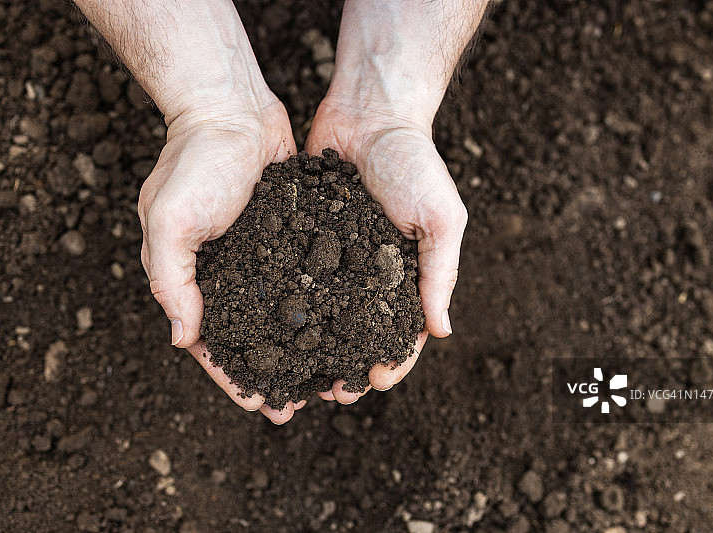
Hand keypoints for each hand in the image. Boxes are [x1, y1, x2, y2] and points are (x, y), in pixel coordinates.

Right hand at [137, 99, 300, 421]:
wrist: (231, 108)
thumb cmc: (194, 162)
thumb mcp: (169, 219)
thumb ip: (171, 279)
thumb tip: (183, 338)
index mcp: (194, 278)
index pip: (211, 342)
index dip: (232, 377)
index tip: (258, 405)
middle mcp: (229, 274)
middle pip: (251, 337)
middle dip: (272, 373)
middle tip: (296, 406)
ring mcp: (262, 256)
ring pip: (283, 315)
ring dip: (301, 349)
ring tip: (325, 379)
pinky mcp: (292, 236)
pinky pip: (306, 280)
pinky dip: (320, 307)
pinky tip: (343, 328)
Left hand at [303, 96, 467, 405]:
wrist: (371, 112)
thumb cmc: (415, 163)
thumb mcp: (441, 218)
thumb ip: (440, 273)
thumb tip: (441, 332)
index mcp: (408, 272)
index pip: (403, 330)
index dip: (391, 360)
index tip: (374, 383)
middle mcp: (371, 271)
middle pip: (358, 332)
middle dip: (347, 364)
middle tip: (330, 393)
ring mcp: (336, 257)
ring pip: (324, 314)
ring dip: (313, 348)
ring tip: (297, 375)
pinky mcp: (304, 237)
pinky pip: (295, 277)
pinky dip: (287, 306)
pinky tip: (271, 330)